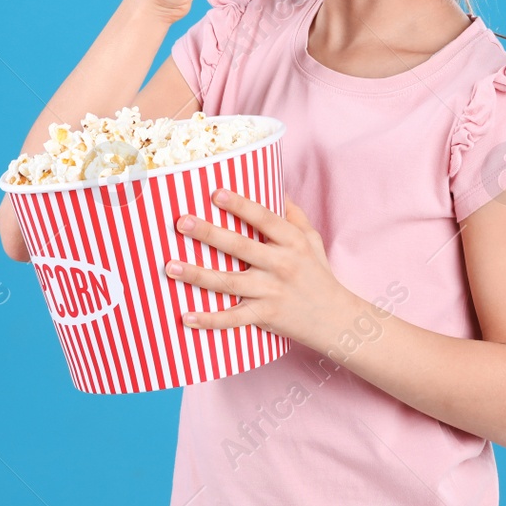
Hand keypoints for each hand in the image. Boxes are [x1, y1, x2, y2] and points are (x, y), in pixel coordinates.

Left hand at [166, 189, 353, 350]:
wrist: (335, 318)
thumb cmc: (318, 273)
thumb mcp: (311, 238)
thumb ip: (292, 213)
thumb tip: (275, 185)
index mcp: (291, 241)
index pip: (263, 218)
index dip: (240, 205)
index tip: (215, 193)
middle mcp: (281, 264)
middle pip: (240, 247)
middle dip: (208, 233)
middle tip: (181, 222)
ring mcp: (271, 292)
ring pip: (229, 283)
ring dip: (198, 275)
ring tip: (170, 267)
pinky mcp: (265, 316)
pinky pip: (233, 319)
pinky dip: (210, 320)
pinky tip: (187, 317)